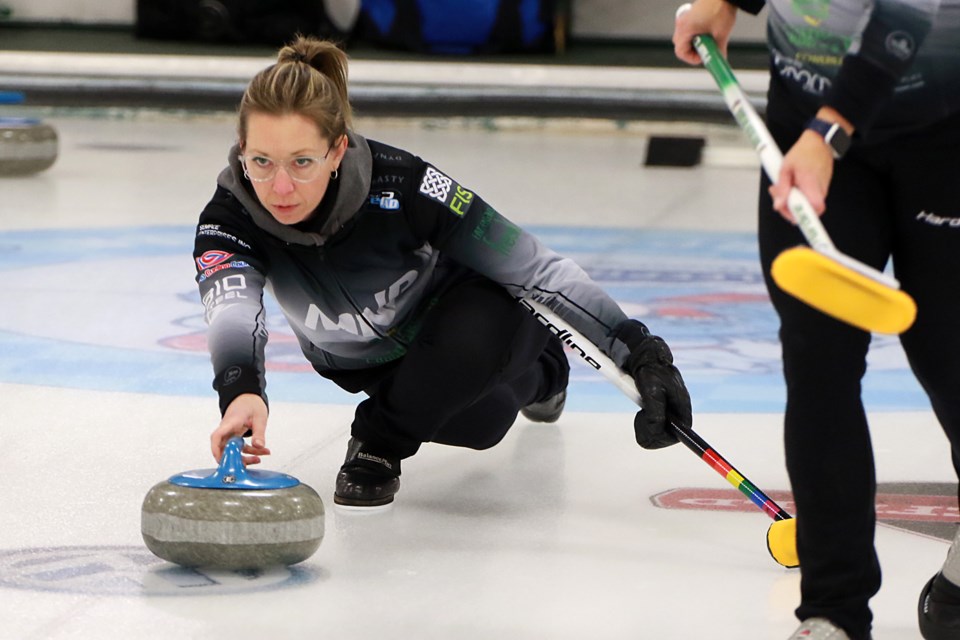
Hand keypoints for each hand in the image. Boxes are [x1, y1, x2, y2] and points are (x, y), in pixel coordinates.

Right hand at [211, 393, 269, 463]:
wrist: (248, 396)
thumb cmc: (251, 403)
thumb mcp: (259, 417)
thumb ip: (259, 433)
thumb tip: (259, 446)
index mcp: (230, 423)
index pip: (217, 437)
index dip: (216, 450)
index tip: (222, 461)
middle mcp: (227, 429)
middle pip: (223, 448)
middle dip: (234, 459)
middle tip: (247, 464)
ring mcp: (230, 433)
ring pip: (232, 450)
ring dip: (245, 457)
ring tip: (259, 458)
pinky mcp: (235, 435)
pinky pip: (240, 447)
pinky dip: (250, 451)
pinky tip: (262, 451)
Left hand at [614, 321, 692, 448]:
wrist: (641, 357)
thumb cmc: (648, 371)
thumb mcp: (651, 392)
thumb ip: (655, 412)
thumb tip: (657, 430)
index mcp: (682, 405)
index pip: (682, 432)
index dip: (666, 437)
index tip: (653, 435)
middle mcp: (678, 409)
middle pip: (667, 435)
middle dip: (651, 430)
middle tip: (640, 416)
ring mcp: (668, 410)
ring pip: (658, 431)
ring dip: (646, 426)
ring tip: (640, 412)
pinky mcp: (659, 409)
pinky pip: (652, 425)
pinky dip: (644, 421)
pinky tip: (640, 411)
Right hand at [673, 0, 738, 65]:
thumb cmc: (722, 10)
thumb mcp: (721, 34)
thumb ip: (719, 49)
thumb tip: (720, 59)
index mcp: (685, 29)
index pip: (680, 52)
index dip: (691, 58)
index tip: (703, 58)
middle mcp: (681, 24)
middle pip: (681, 45)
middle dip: (693, 51)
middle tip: (706, 50)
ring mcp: (684, 18)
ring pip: (684, 38)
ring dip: (695, 43)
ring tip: (708, 40)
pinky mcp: (689, 15)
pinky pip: (688, 30)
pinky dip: (696, 35)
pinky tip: (708, 31)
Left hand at [769, 130, 833, 221]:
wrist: (819, 142)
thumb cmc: (802, 153)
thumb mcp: (785, 168)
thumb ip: (782, 189)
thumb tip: (778, 206)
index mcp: (811, 184)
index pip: (814, 208)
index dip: (801, 215)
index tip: (787, 212)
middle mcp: (820, 190)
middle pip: (806, 211)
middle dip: (787, 208)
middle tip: (775, 196)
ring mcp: (822, 190)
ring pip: (806, 206)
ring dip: (790, 201)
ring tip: (779, 187)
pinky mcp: (820, 189)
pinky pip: (808, 199)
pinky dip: (797, 196)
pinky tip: (788, 186)